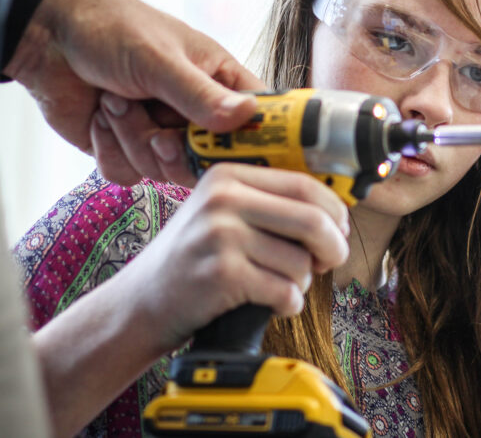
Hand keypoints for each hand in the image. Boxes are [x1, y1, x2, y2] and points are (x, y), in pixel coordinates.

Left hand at [4, 0, 265, 186]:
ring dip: (132, 139)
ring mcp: (161, 133)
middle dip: (177, 151)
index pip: (258, 121)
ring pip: (164, 170)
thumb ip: (199, 94)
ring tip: (114, 102)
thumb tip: (246, 118)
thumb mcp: (159, 59)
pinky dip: (109, 150)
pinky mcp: (126, 150)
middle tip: (158, 135)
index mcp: (220, 80)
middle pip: (211, 160)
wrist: (46, 36)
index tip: (236, 153)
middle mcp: (196, 112)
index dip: (256, 144)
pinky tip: (99, 118)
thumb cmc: (111, 28)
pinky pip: (130, 175)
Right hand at [116, 163, 349, 350]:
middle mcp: (222, 199)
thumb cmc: (194, 258)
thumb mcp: (222, 212)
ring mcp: (220, 236)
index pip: (305, 184)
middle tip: (328, 263)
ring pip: (301, 262)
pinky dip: (288, 304)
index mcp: (228, 175)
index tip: (339, 230)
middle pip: (312, 220)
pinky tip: (271, 303)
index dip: (334, 211)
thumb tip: (338, 213)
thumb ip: (270, 203)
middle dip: (333, 248)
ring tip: (278, 285)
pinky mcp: (221, 275)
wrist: (142, 302)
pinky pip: (284, 291)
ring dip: (302, 282)